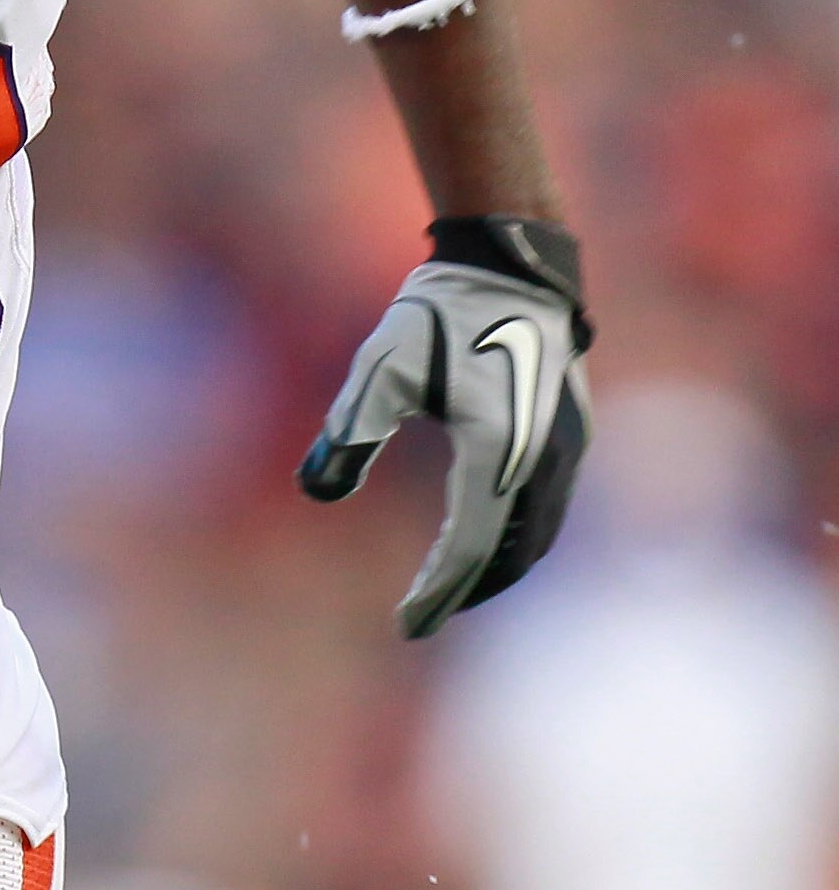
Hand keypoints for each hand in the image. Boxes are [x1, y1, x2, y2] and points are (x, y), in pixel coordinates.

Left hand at [300, 216, 591, 638]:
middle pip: (508, 554)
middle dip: (466, 591)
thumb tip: (317, 491)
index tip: (405, 626)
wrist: (515, 264)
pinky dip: (519, 537)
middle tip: (423, 618)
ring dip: (497, 568)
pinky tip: (489, 538)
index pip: (465, 547)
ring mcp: (566, 447)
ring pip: (537, 535)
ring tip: (453, 590)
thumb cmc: (442, 313)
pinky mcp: (572, 432)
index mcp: (498, 451)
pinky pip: (549, 507)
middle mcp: (543, 459)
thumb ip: (348, 432)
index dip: (434, 592)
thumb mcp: (380, 369)